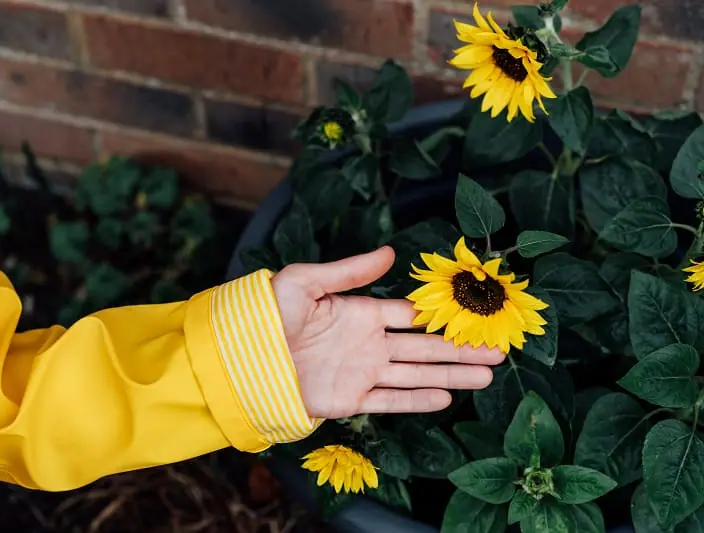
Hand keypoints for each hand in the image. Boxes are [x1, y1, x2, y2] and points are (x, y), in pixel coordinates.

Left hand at [272, 247, 504, 418]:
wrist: (242, 358)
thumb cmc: (268, 314)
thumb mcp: (306, 281)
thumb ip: (350, 269)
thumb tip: (390, 251)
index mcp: (361, 312)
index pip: (410, 315)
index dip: (442, 316)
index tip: (475, 316)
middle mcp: (368, 344)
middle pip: (425, 347)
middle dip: (461, 348)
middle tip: (498, 350)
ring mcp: (362, 373)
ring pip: (417, 374)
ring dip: (452, 375)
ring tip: (488, 375)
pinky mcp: (351, 400)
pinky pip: (392, 401)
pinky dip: (420, 400)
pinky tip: (448, 398)